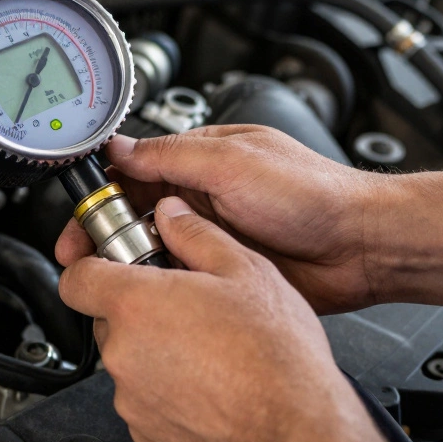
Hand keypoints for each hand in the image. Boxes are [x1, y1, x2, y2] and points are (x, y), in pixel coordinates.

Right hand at [57, 125, 390, 313]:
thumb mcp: (233, 162)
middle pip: (136, 215)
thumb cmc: (314, 193)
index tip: (80, 222)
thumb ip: (172, 154)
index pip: (135, 171)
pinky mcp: (226, 272)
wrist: (362, 247)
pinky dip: (164, 287)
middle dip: (105, 236)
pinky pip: (183, 280)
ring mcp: (214, 237)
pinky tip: (152, 296)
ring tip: (114, 278)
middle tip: (83, 258)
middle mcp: (204, 197)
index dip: (102, 196)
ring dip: (133, 263)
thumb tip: (121, 146)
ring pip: (155, 251)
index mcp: (201, 160)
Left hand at [59, 198, 414, 441]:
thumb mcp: (245, 269)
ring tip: (207, 348)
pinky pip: (145, 401)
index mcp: (136, 304)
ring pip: (129, 361)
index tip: (112, 264)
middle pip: (107, 319)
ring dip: (155, 351)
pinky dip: (167, 390)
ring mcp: (132, 399)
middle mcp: (123, 353)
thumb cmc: (276, 356)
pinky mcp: (147, 434)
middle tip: (184, 305)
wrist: (296, 431)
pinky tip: (210, 382)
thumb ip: (196, 234)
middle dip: (137, 309)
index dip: (90, 265)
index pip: (75, 278)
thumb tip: (173, 216)